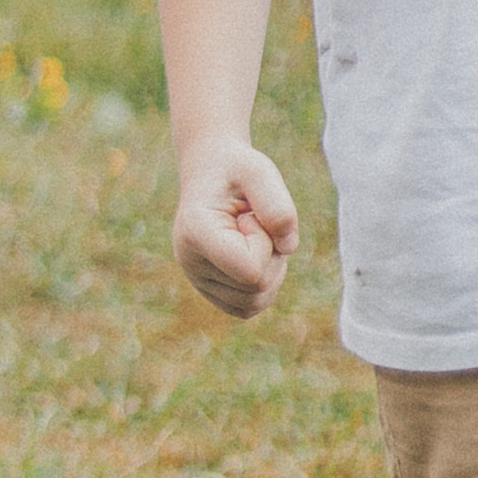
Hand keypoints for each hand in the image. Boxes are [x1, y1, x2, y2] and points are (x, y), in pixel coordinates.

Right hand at [170, 133, 298, 319]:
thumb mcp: (259, 171)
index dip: (265, 242)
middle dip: (270, 255)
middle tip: (253, 221)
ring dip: (269, 270)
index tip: (250, 214)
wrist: (211, 171)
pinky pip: (248, 307)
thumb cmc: (236, 170)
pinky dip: (262, 285)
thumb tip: (288, 248)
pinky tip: (254, 254)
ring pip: (254, 302)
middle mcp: (189, 261)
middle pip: (255, 289)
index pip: (250, 270)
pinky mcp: (209, 289)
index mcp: (195, 232)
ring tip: (253, 236)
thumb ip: (277, 206)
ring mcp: (197, 278)